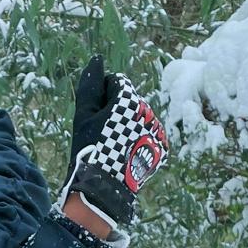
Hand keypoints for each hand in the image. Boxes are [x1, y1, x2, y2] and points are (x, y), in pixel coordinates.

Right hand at [61, 57, 168, 227]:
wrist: (105, 188)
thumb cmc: (89, 149)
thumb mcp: (84, 116)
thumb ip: (91, 86)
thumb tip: (96, 59)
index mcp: (128, 99)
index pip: (116, 82)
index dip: (102, 97)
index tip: (95, 117)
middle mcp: (148, 110)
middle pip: (130, 101)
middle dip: (117, 112)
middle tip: (103, 136)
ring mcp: (157, 130)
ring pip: (141, 119)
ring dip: (130, 127)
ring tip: (115, 148)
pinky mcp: (163, 147)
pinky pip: (149, 136)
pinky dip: (140, 142)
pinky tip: (128, 156)